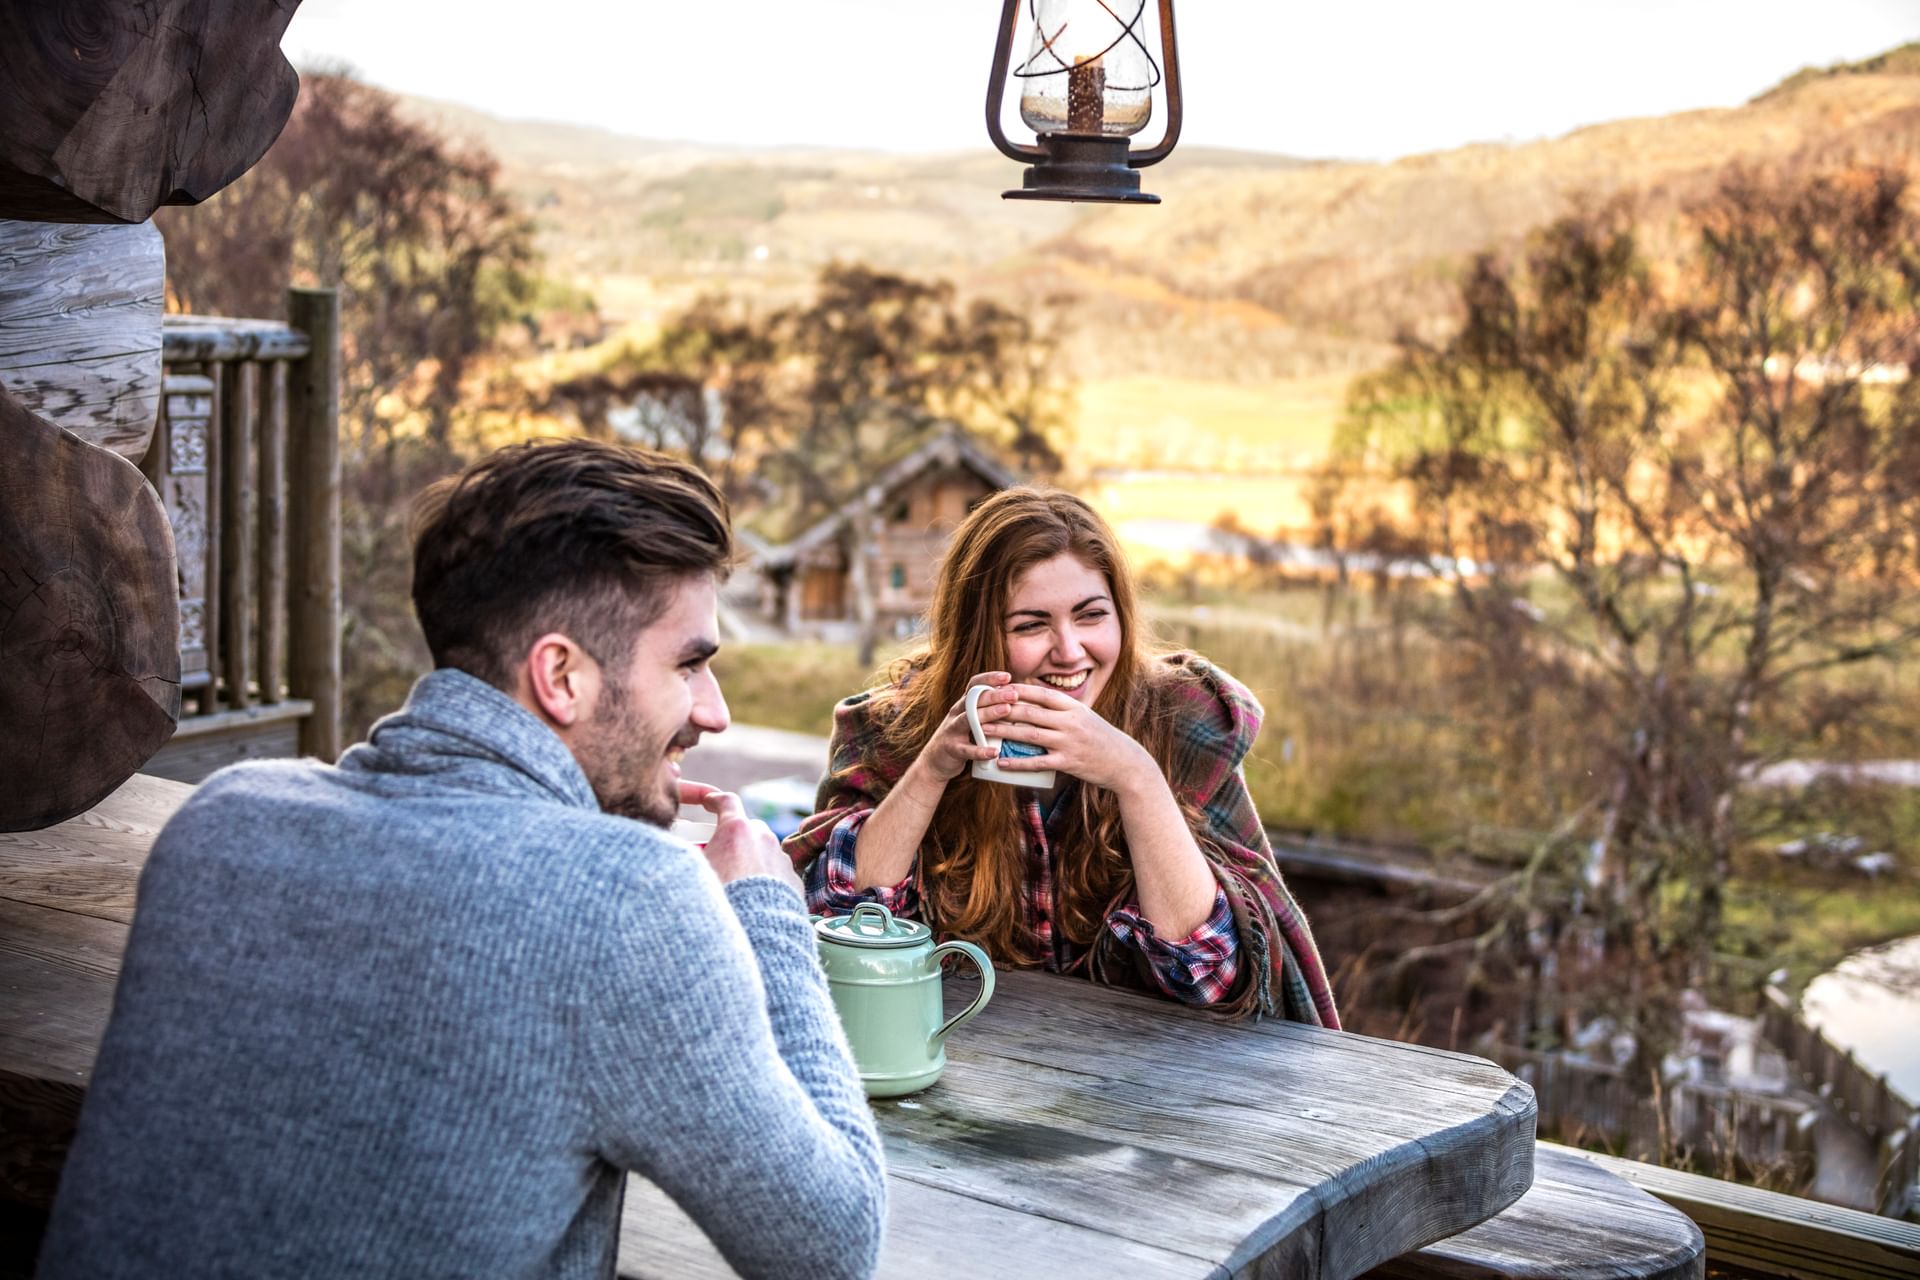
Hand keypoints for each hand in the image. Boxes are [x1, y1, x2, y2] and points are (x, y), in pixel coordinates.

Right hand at [680, 782, 802, 892]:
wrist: (754, 934)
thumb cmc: (719, 902)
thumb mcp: (693, 873)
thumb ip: (689, 857)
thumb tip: (682, 854)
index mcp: (736, 830)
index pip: (726, 802)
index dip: (715, 800)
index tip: (709, 802)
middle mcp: (763, 838)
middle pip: (747, 828)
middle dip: (735, 837)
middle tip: (720, 854)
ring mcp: (781, 859)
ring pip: (764, 851)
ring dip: (751, 860)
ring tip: (737, 883)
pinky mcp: (793, 880)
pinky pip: (776, 873)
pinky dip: (766, 880)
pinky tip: (754, 898)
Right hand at [914, 671, 1018, 783]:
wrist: (934, 761)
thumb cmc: (962, 738)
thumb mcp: (972, 720)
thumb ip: (988, 709)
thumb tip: (1016, 698)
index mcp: (963, 704)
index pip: (974, 685)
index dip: (989, 678)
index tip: (1008, 676)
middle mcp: (956, 713)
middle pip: (974, 699)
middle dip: (995, 694)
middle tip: (1014, 694)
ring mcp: (952, 730)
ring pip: (969, 719)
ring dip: (988, 713)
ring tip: (1007, 710)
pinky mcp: (951, 749)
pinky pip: (967, 750)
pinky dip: (981, 751)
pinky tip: (995, 752)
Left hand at [991, 682, 1155, 791]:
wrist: (1125, 762)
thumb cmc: (1101, 738)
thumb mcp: (1084, 716)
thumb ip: (1061, 710)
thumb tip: (1034, 701)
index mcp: (1073, 707)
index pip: (1041, 694)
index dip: (1018, 689)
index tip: (998, 687)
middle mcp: (1070, 722)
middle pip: (1030, 712)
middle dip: (1003, 710)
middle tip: (981, 709)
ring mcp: (1068, 742)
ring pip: (1030, 735)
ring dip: (1004, 732)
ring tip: (983, 731)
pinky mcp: (1068, 763)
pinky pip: (1037, 762)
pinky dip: (1017, 762)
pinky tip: (1001, 762)